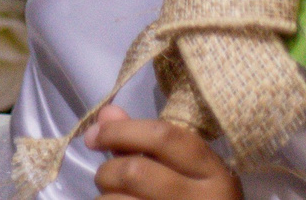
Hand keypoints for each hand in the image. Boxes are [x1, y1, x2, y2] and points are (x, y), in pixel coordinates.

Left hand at [86, 106, 243, 199]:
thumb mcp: (185, 169)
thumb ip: (145, 140)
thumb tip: (106, 114)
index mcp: (211, 170)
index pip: (162, 137)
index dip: (120, 131)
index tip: (95, 136)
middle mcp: (202, 199)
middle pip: (135, 172)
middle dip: (108, 171)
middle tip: (105, 178)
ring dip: (105, 198)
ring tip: (112, 198)